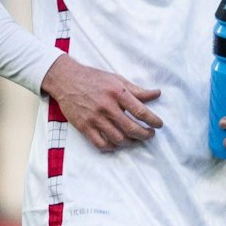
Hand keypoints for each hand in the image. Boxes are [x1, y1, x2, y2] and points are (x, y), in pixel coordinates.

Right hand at [40, 54, 162, 151]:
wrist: (66, 80)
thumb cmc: (93, 78)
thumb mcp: (117, 79)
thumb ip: (137, 90)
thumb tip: (157, 94)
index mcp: (117, 92)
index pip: (140, 111)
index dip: (153, 121)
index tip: (158, 125)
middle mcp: (107, 106)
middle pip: (131, 128)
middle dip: (144, 134)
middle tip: (149, 135)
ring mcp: (94, 118)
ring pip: (117, 138)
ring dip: (130, 142)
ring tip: (134, 139)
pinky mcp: (84, 126)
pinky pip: (100, 143)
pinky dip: (111, 147)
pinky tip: (116, 143)